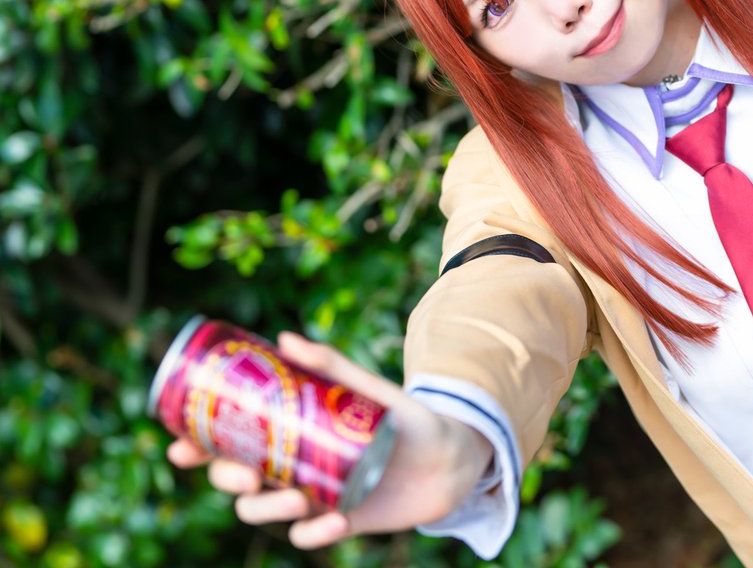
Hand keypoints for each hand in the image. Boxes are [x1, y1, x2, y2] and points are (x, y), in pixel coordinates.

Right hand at [165, 332, 493, 548]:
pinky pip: (309, 535)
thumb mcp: (366, 387)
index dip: (199, 445)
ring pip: (264, 511)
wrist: (450, 454)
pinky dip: (314, 532)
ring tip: (292, 499)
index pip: (231, 440)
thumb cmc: (405, 416)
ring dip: (267, 510)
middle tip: (247, 473)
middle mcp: (292, 465)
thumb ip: (329, 363)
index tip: (182, 444)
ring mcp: (311, 495)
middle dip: (229, 480)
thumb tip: (283, 337)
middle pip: (237, 480)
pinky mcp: (337, 519)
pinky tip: (332, 521)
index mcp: (288, 432)